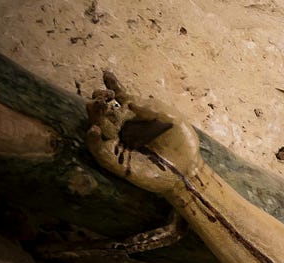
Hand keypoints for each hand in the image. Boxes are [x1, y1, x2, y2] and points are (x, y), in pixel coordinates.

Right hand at [85, 72, 201, 195]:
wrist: (189, 168)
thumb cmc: (182, 141)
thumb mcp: (171, 118)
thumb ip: (151, 108)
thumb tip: (129, 102)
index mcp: (135, 115)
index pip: (119, 98)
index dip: (112, 86)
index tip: (106, 74)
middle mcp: (124, 129)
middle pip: (104, 112)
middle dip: (99, 100)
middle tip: (103, 95)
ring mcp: (120, 145)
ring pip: (98, 129)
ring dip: (94, 116)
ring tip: (96, 105)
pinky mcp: (118, 164)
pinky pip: (100, 152)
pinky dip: (94, 141)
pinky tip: (94, 129)